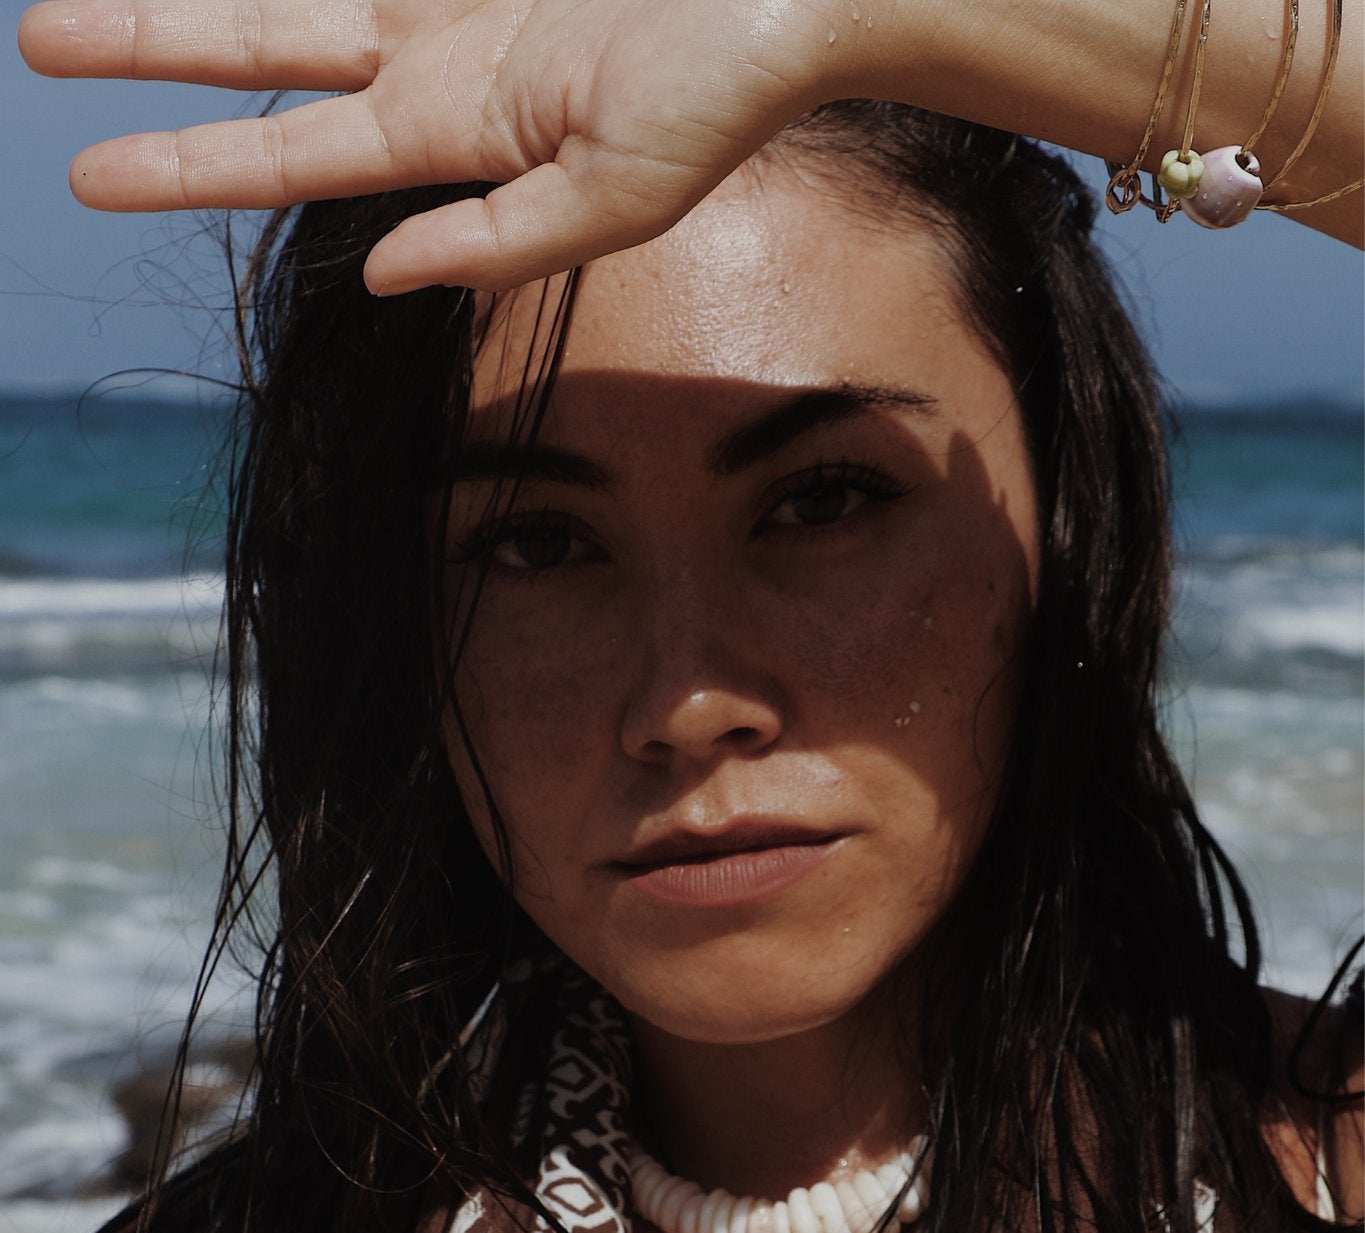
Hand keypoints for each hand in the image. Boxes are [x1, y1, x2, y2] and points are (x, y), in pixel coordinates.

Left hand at [17, 0, 842, 292]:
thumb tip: (382, 277)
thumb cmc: (718, 100)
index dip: (184, 159)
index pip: (287, 155)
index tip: (85, 173)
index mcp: (449, 135)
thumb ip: (494, 241)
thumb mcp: (608, 203)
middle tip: (37, 40)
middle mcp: (430, 61)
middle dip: (149, 49)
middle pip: (259, 50)